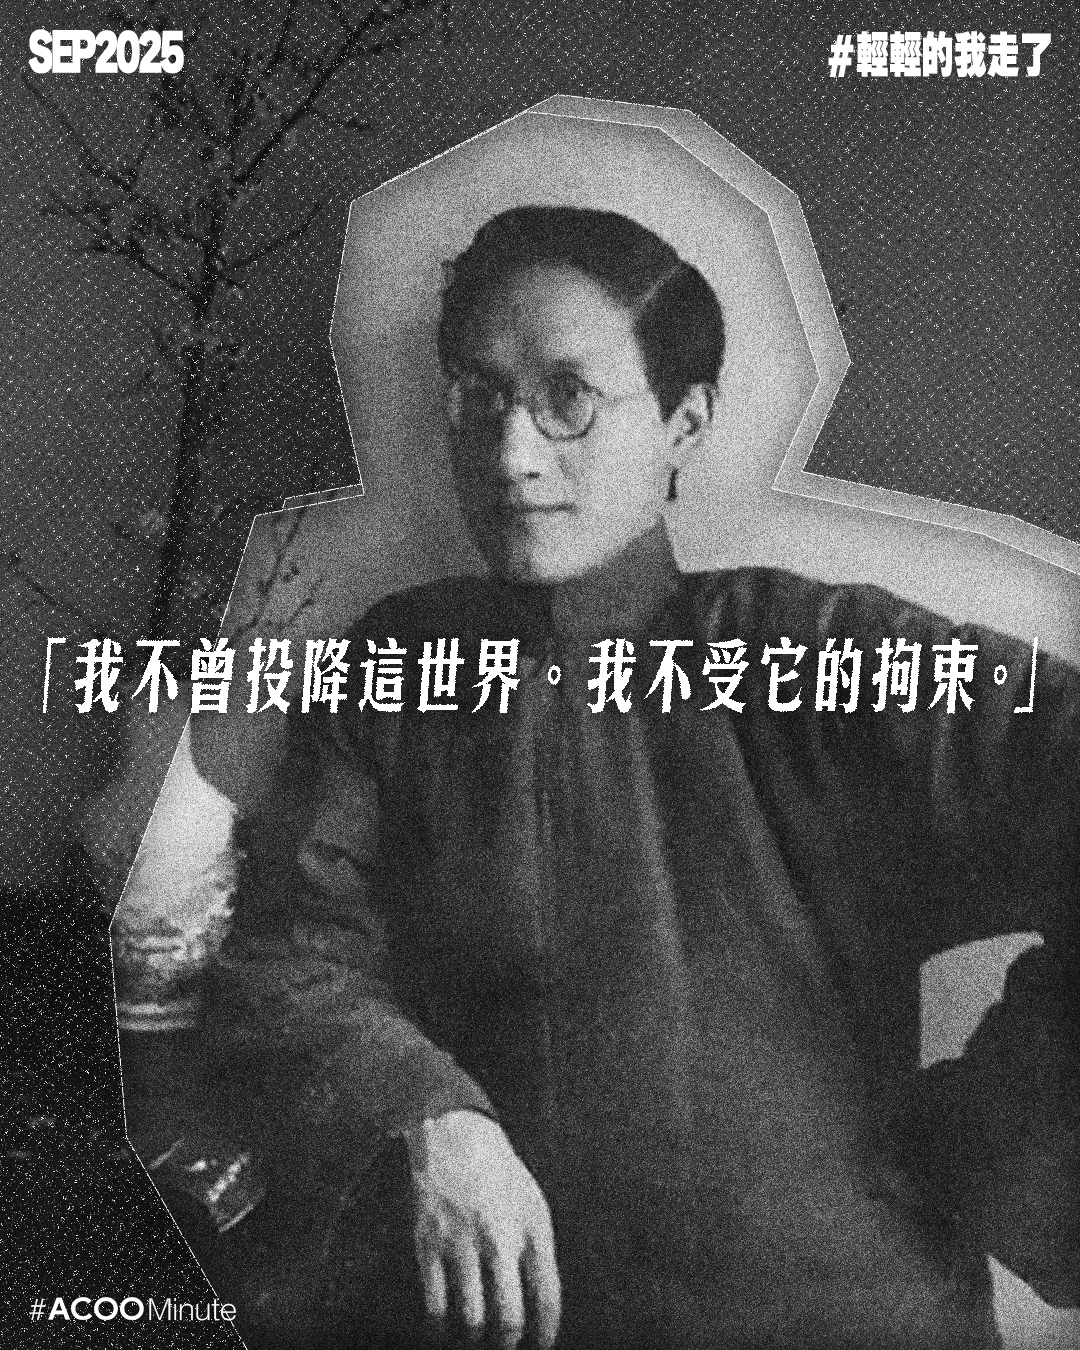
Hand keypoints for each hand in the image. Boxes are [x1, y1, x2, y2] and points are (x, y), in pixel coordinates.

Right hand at [403, 1110, 560, 1348]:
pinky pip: (435, 1306)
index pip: (547, 1298)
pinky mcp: (429, 1244)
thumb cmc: (501, 1178)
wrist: (456, 1138)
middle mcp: (498, 1238)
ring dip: (476, 1341)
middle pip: (510, 1318)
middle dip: (509, 1344)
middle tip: (506, 1347)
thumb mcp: (534, 1208)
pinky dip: (441, 1330)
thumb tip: (539, 1312)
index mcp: (531, 1228)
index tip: (540, 1346)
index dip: (546, 1333)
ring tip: (477, 1341)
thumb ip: (540, 1256)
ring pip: (472, 1320)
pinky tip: (445, 1332)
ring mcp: (462, 1243)